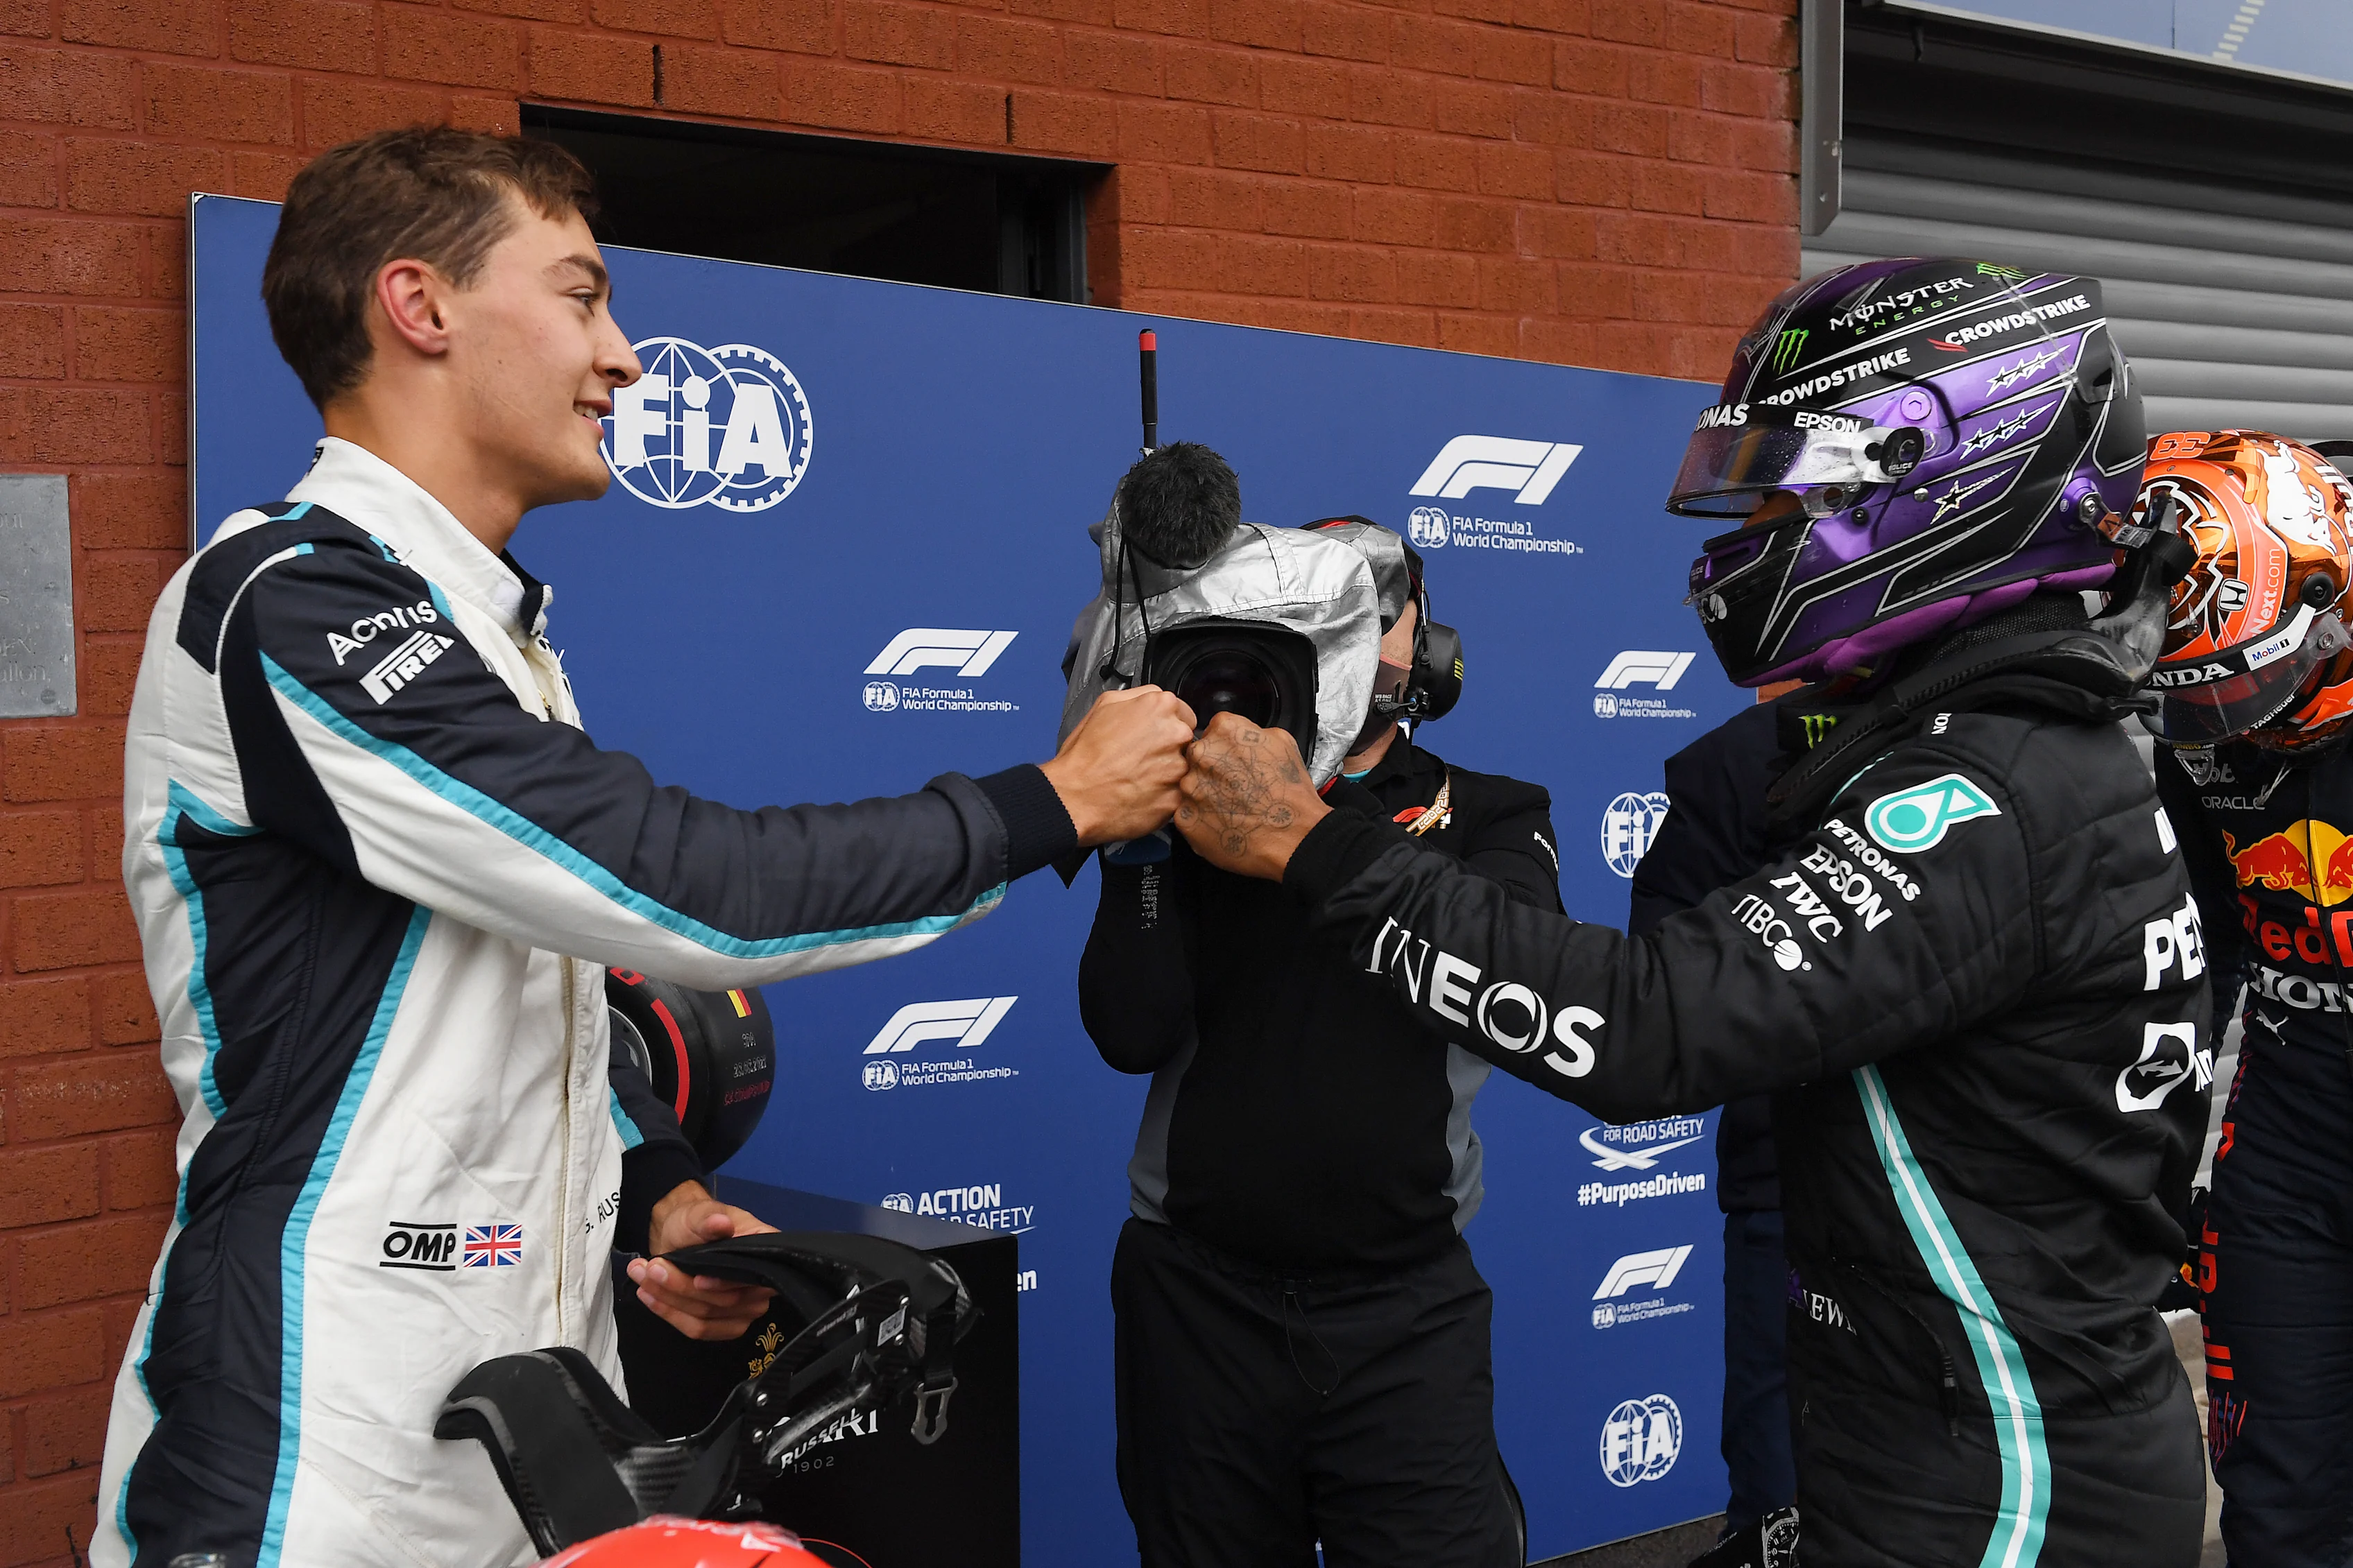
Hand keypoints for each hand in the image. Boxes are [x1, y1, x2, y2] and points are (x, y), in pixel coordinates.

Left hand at [631, 1181, 778, 1340]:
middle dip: (682, 1288)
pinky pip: (699, 1330)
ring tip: (642, 1278)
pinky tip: (650, 1297)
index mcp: (767, 1252)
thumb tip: (722, 1224)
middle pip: (726, 1302)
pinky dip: (671, 1315)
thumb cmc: (696, 1222)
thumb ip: (709, 1220)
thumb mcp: (699, 1213)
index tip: (696, 1278)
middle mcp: (764, 1285)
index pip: (753, 1278)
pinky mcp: (726, 1324)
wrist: (680, 1236)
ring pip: (707, 1318)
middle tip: (649, 1269)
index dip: (725, 1283)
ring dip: (670, 1301)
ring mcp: (747, 1309)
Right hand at [1040, 686, 1197, 846]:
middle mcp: (1176, 734)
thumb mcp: (1105, 704)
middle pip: (1185, 740)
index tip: (1151, 737)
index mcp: (1161, 706)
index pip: (1183, 713)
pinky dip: (1162, 795)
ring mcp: (1179, 768)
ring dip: (1167, 773)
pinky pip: (1176, 793)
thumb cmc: (1085, 754)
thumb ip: (1139, 696)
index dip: (1166, 726)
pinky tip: (1141, 794)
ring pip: (1183, 768)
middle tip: (1141, 759)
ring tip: (1138, 778)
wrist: (1075, 796)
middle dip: (1169, 748)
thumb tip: (1155, 699)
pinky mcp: (1176, 797)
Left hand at [1174, 713, 1327, 879]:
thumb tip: (1241, 736)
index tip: (1235, 760)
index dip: (1226, 747)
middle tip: (1234, 786)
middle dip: (1212, 769)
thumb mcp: (1282, 742)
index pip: (1214, 730)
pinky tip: (1224, 823)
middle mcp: (1202, 755)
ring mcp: (1190, 787)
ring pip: (1190, 785)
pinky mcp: (1184, 817)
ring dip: (1205, 794)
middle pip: (1197, 756)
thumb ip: (1251, 732)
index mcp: (1225, 730)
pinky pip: (1187, 813)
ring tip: (1232, 807)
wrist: (1292, 836)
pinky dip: (1201, 818)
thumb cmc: (1290, 794)